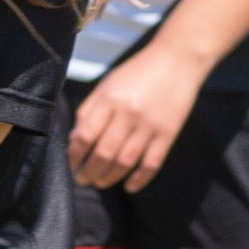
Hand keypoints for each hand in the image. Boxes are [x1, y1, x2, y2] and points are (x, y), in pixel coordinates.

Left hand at [68, 46, 205, 191]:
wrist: (176, 61)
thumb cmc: (136, 72)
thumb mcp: (107, 84)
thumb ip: (90, 110)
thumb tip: (75, 139)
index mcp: (108, 99)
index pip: (85, 135)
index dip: (75, 154)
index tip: (71, 164)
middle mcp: (127, 113)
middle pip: (103, 152)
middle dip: (89, 171)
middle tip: (83, 180)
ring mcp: (149, 125)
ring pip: (125, 161)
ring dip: (110, 177)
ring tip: (100, 183)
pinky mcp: (168, 133)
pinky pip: (152, 162)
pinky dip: (139, 178)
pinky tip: (129, 186)